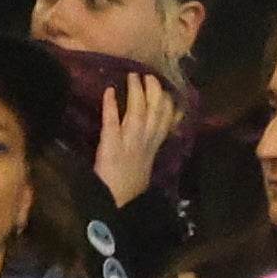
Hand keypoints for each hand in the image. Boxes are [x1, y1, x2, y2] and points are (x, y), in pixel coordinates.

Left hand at [94, 72, 183, 207]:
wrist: (117, 201)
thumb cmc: (130, 182)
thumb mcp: (148, 161)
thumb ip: (153, 142)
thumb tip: (159, 125)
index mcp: (154, 145)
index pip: (167, 120)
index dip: (168, 102)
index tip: (165, 87)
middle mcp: (144, 141)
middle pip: (155, 112)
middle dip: (154, 91)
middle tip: (150, 75)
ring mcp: (128, 142)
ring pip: (137, 114)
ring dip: (135, 93)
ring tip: (133, 77)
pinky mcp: (110, 145)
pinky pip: (111, 122)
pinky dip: (111, 106)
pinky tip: (109, 91)